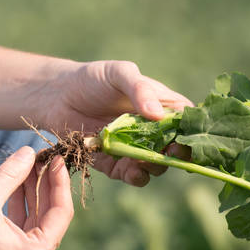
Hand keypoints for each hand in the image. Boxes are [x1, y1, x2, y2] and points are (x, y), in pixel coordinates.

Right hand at [0, 147, 72, 249]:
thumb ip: (10, 175)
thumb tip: (28, 152)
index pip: (61, 211)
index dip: (59, 181)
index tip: (55, 157)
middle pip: (51, 217)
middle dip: (44, 185)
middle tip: (40, 157)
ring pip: (37, 223)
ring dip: (32, 195)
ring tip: (27, 166)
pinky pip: (25, 232)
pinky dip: (21, 210)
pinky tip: (16, 187)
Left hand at [29, 60, 192, 187]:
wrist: (58, 96)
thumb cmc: (93, 78)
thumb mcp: (118, 73)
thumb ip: (139, 89)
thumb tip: (158, 115)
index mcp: (162, 105)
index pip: (187, 121)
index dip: (191, 132)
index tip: (185, 137)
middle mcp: (153, 130)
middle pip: (176, 148)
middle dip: (176, 155)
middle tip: (169, 154)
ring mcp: (135, 148)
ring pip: (157, 166)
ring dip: (155, 167)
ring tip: (146, 163)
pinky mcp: (116, 163)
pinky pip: (131, 175)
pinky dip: (135, 176)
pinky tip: (131, 171)